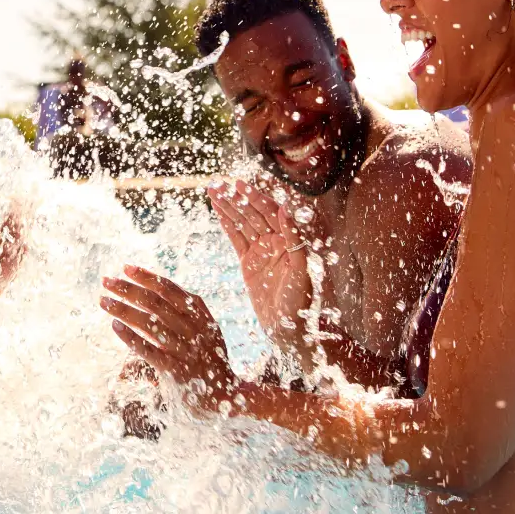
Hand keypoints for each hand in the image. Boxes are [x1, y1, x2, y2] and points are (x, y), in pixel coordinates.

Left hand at [101, 265, 236, 406]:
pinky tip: (115, 325)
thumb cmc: (209, 360)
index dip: (147, 277)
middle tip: (107, 281)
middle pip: (156, 303)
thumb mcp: (204, 331)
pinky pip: (149, 351)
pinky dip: (131, 337)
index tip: (126, 268)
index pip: (170, 289)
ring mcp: (185, 350)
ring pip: (150, 324)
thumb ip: (184, 313)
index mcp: (200, 316)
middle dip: (128, 289)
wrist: (227, 397)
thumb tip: (152, 292)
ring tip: (103, 301)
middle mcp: (194, 330)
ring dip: (123, 309)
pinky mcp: (176, 372)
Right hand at [208, 179, 313, 345]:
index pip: (270, 213)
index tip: (240, 185)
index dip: (255, 198)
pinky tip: (218, 211)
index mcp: (288, 241)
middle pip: (253, 214)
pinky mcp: (249, 263)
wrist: (288, 329)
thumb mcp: (301, 271)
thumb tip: (285, 208)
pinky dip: (227, 225)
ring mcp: (261, 251)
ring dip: (228, 207)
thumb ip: (294, 239)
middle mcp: (275, 242)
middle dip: (236, 198)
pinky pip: (236, 239)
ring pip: (242, 223)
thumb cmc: (300, 304)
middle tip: (219, 183)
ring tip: (213, 191)